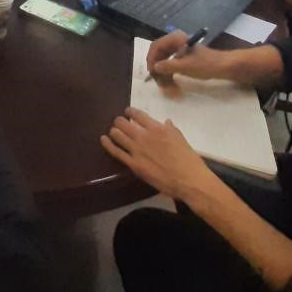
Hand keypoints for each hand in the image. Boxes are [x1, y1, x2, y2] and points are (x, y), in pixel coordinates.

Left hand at [101, 107, 215, 200]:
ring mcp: (137, 150)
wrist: (189, 180)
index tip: (127, 112)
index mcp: (157, 129)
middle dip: (120, 121)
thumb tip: (166, 122)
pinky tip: (103, 139)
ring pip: (118, 135)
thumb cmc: (188, 159)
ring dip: (114, 131)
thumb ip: (171, 129)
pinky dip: (108, 144)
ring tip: (113, 131)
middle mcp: (144, 137)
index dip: (130, 111)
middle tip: (119, 122)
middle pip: (124, 123)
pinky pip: (116, 152)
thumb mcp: (181, 139)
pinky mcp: (134, 164)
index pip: (138, 115)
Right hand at [144, 30, 230, 82]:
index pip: (155, 47)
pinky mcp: (184, 58)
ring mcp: (179, 50)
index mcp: (174, 39)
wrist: (224, 66)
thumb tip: (154, 67)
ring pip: (164, 63)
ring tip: (169, 89)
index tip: (152, 74)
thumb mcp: (185, 67)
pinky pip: (171, 66)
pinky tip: (174, 86)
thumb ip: (167, 66)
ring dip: (165, 76)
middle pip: (159, 56)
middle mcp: (175, 42)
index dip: (151, 60)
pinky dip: (171, 76)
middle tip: (161, 85)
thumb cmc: (205, 64)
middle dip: (159, 72)